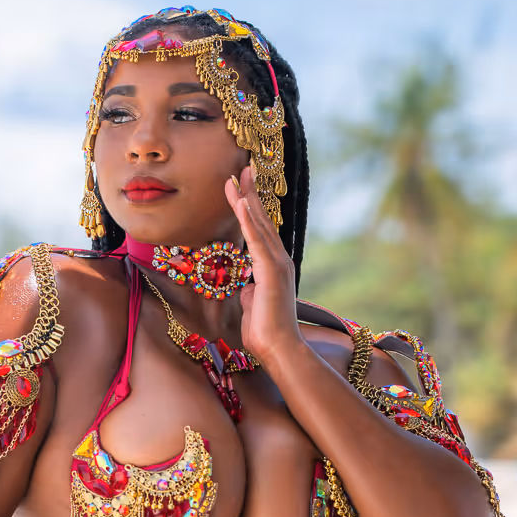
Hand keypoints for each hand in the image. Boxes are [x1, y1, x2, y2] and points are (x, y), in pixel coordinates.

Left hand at [226, 165, 308, 369]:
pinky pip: (256, 240)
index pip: (260, 230)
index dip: (250, 207)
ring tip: (236, 177)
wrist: (280, 348)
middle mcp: (279, 260)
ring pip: (259, 225)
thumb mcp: (253, 304)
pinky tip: (239, 203)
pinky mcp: (271, 270)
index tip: (241, 187)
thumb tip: (245, 286)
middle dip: (250, 193)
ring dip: (246, 199)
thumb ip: (250, 290)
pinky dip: (247, 220)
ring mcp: (277, 264)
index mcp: (274, 266)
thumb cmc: (266, 331)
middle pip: (261, 220)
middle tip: (242, 168)